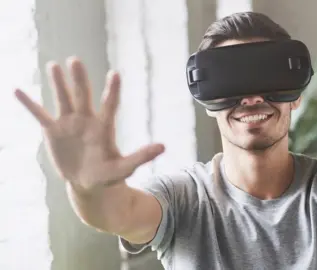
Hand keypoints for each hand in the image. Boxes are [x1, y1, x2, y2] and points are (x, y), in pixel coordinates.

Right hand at [15, 57, 164, 192]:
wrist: (88, 182)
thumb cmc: (108, 174)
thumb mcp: (124, 168)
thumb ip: (141, 157)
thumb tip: (164, 147)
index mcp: (104, 127)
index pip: (109, 106)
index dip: (112, 91)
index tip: (115, 74)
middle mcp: (87, 120)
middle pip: (83, 96)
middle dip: (79, 79)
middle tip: (75, 60)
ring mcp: (69, 123)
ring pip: (63, 99)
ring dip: (57, 84)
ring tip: (54, 65)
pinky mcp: (53, 131)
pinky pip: (39, 115)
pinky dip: (29, 104)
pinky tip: (17, 90)